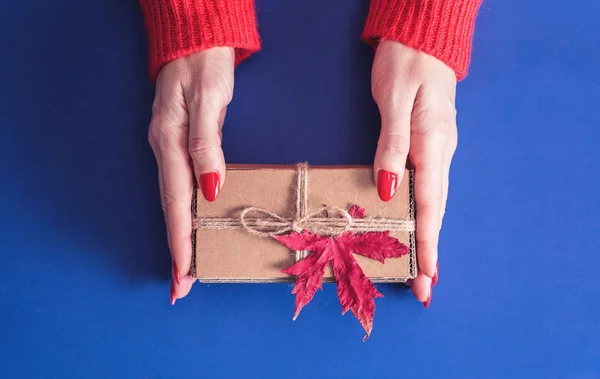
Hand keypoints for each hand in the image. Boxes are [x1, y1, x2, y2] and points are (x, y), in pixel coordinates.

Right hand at [148, 47, 233, 303]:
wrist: (196, 40)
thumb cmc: (205, 64)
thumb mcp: (208, 98)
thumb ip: (206, 143)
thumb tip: (211, 187)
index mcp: (171, 142)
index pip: (177, 203)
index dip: (181, 241)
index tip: (184, 275)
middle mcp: (166, 149)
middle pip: (172, 209)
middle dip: (178, 250)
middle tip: (183, 287)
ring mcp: (171, 147)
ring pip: (176, 201)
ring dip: (181, 237)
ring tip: (187, 269)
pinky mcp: (181, 143)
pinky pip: (181, 187)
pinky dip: (185, 213)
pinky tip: (192, 227)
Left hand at [371, 40, 456, 306]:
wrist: (420, 39)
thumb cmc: (405, 63)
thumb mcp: (395, 100)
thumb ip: (392, 145)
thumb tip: (387, 190)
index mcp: (432, 145)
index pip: (428, 205)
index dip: (425, 244)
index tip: (425, 277)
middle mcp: (439, 153)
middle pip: (433, 211)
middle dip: (427, 251)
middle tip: (421, 289)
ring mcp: (435, 149)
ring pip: (429, 201)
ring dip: (423, 237)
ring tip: (418, 270)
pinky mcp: (426, 144)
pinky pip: (423, 187)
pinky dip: (419, 214)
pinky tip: (412, 227)